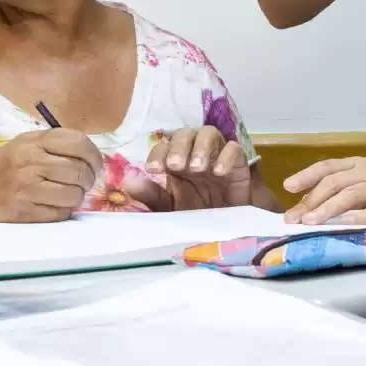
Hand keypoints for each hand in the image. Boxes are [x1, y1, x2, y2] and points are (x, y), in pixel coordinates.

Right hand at [0, 129, 102, 222]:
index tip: (95, 165)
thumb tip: (91, 155)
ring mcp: (28, 187)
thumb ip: (55, 145)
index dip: (94, 156)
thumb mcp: (24, 144)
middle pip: (80, 171)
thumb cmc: (3, 167)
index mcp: (34, 141)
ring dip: (76, 197)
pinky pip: (60, 213)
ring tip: (66, 195)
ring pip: (74, 194)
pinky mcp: (25, 211)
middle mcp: (31, 161)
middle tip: (83, 183)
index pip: (79, 143)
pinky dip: (62, 211)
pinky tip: (52, 206)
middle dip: (88, 180)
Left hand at [125, 127, 252, 210]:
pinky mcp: (238, 165)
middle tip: (176, 165)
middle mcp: (195, 154)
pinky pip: (234, 149)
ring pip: (209, 133)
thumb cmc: (196, 215)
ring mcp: (217, 157)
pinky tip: (219, 172)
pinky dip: (226, 156)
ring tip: (197, 167)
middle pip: (186, 134)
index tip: (154, 169)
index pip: (164, 146)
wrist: (226, 231)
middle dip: (179, 147)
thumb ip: (151, 195)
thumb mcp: (170, 208)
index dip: (158, 153)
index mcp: (176, 162)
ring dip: (201, 147)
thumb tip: (128, 181)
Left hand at [283, 157, 365, 225]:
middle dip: (311, 199)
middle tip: (292, 217)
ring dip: (327, 209)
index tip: (288, 187)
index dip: (307, 175)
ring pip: (350, 195)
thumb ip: (347, 184)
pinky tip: (343, 226)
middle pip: (335, 182)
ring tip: (309, 222)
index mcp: (360, 163)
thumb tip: (312, 202)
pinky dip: (358, 218)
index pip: (328, 166)